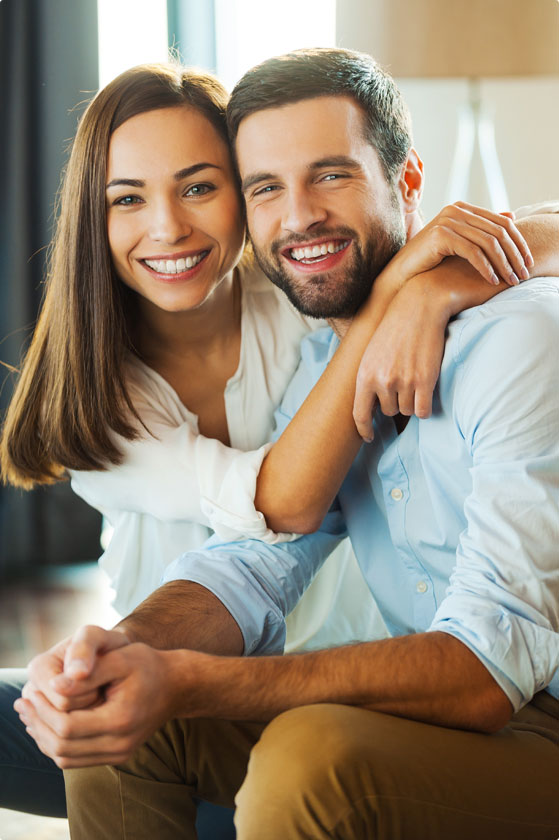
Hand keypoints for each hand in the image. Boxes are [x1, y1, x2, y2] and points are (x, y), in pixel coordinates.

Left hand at [14, 642, 181, 767]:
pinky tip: (46, 724)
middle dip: (38, 724)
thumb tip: (54, 685)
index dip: (43, 710)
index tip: (30, 691)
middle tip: (23, 702)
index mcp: (121, 720)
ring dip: (42, 736)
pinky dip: (56, 744)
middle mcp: (120, 745)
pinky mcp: (116, 756)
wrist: (176, 685)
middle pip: (62, 747)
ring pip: (65, 758)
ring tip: (29, 713)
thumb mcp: (122, 657)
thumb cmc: (148, 665)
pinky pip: (76, 759)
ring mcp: (119, 754)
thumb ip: (89, 670)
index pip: (67, 727)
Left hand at [353, 275, 447, 435]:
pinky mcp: (425, 381)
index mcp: (364, 375)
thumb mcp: (371, 352)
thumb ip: (369, 377)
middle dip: (395, 403)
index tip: (368, 437)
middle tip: (403, 383)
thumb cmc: (395, 328)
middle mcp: (382, 381)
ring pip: (407, 411)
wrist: (419, 306)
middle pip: (389, 412)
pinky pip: (423, 410)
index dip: (364, 429)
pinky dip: (425, 407)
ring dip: (412, 402)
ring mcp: (404, 382)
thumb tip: (370, 404)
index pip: (359, 414)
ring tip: (415, 379)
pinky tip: (426, 393)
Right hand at [392, 201, 532, 286]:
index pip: (503, 222)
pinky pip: (472, 252)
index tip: (528, 263)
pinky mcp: (441, 235)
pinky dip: (485, 267)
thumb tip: (511, 216)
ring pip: (488, 242)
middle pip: (498, 231)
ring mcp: (447, 221)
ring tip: (511, 281)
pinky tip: (492, 281)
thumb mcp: (460, 242)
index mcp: (462, 208)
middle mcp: (456, 210)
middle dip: (514, 255)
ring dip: (503, 264)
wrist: (402, 273)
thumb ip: (482, 230)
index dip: (519, 243)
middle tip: (523, 275)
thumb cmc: (431, 261)